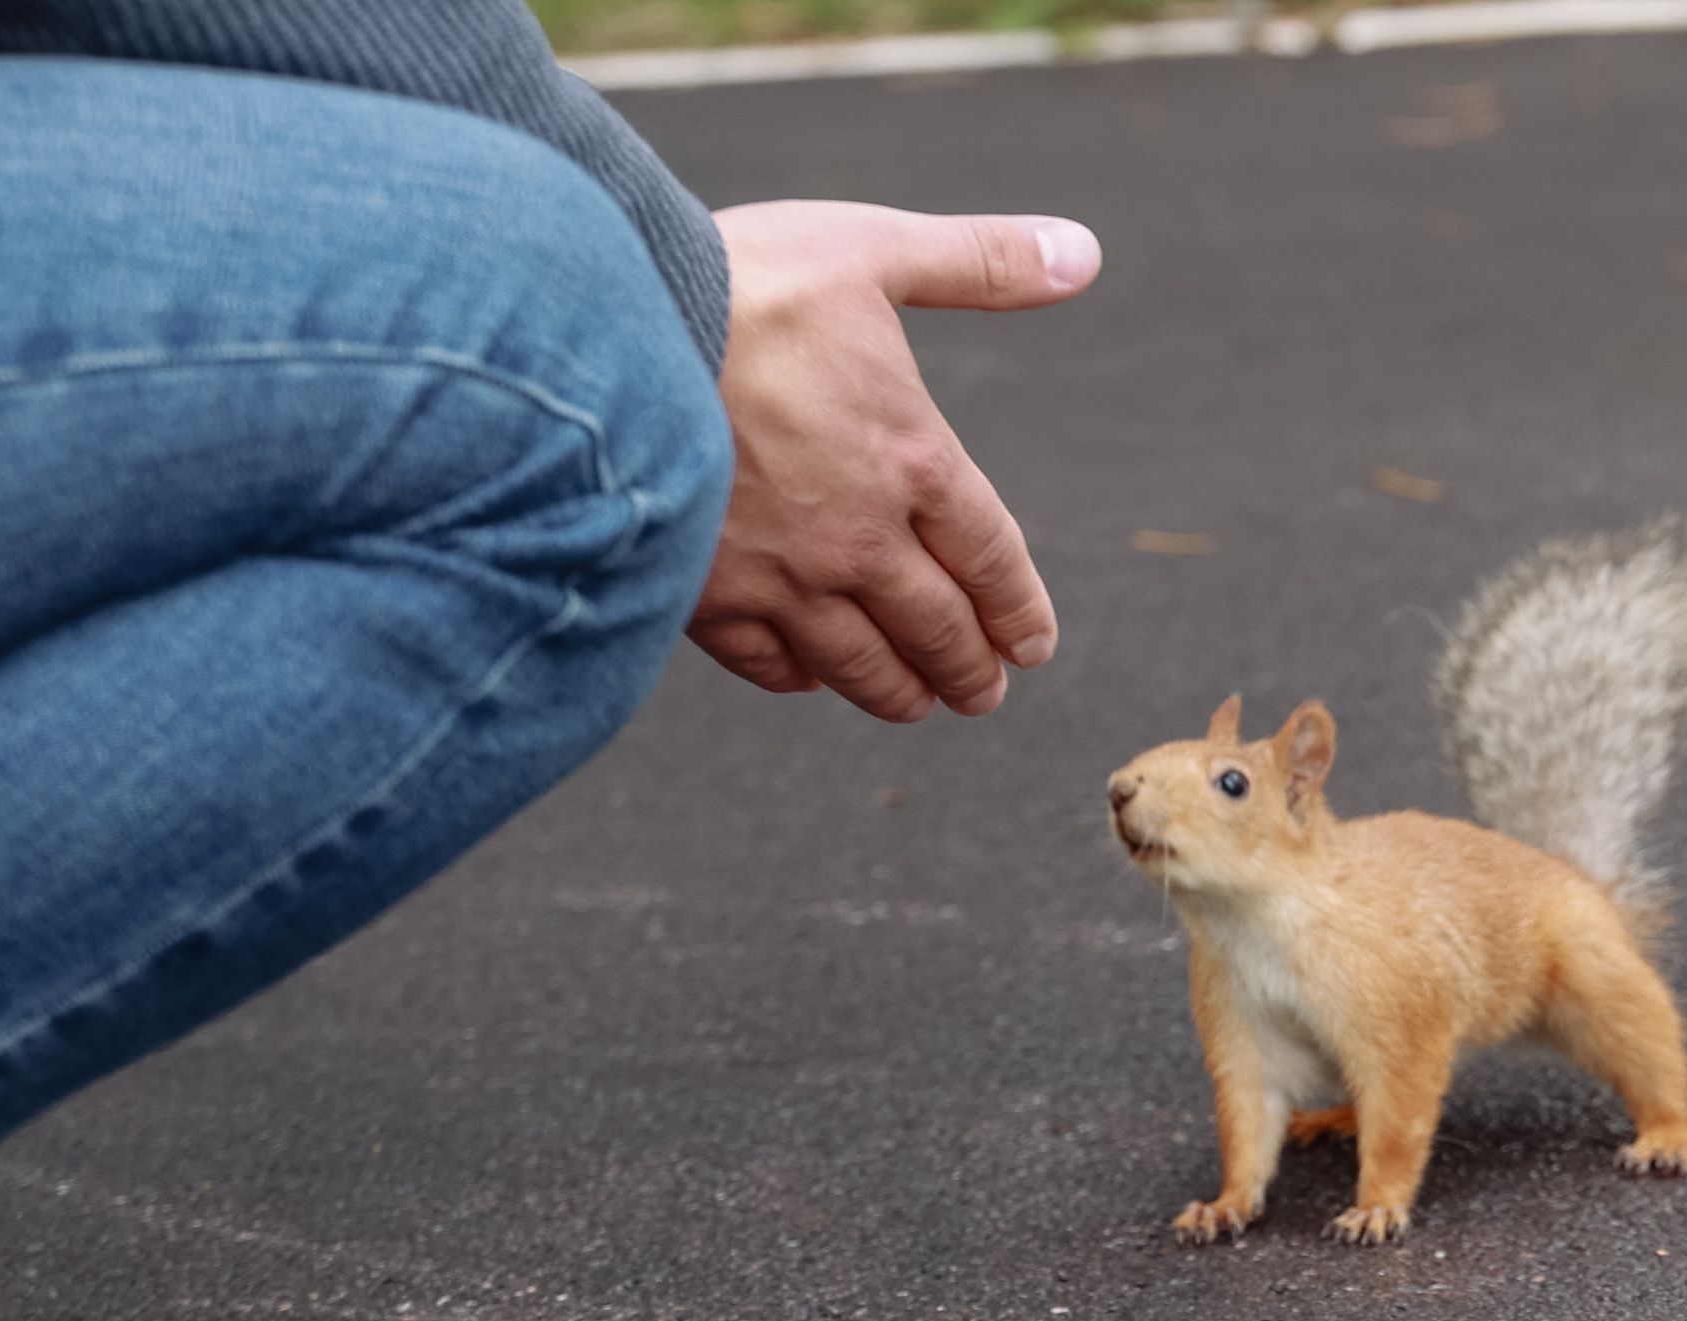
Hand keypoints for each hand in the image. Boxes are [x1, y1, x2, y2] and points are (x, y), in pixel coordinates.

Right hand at [691, 200, 1101, 720]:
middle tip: (983, 695)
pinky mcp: (704, 593)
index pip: (989, 557)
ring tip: (916, 705)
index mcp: (912, 458)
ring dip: (894, 690)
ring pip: (857, 660)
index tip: (1032, 646)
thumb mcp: (874, 248)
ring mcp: (780, 575)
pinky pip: (764, 658)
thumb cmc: (740, 280)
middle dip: (966, 667)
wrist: (602, 332)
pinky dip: (794, 674)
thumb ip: (982, 261)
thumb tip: (1084, 252)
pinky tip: (809, 677)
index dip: (1017, 608)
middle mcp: (857, 535)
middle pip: (934, 625)